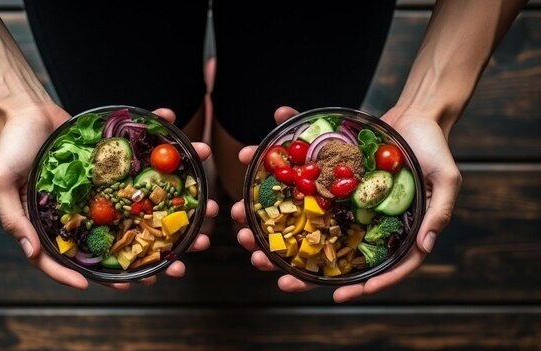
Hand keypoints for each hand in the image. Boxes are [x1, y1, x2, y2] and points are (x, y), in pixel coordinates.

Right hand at [0, 104, 217, 289]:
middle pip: (133, 233)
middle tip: (192, 252)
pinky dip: (168, 147)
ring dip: (184, 199)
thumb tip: (32, 254)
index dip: (111, 275)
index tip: (140, 284)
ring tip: (210, 204)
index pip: (91, 257)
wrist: (24, 108)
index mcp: (68, 222)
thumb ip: (15, 219)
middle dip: (165, 244)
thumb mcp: (2, 184)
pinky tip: (194, 143)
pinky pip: (148, 156)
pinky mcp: (121, 158)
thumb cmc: (9, 148)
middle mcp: (95, 207)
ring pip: (152, 197)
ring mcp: (112, 183)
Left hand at [231, 106, 460, 301]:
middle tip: (259, 259)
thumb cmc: (435, 147)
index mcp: (387, 230)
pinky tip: (250, 157)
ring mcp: (339, 197)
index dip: (354, 285)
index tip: (332, 295)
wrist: (416, 113)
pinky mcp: (326, 173)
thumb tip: (427, 245)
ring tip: (240, 217)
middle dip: (289, 257)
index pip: (371, 267)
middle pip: (323, 246)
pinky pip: (300, 175)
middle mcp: (358, 218)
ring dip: (267, 215)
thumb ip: (439, 211)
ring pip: (300, 214)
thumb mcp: (445, 179)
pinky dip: (276, 167)